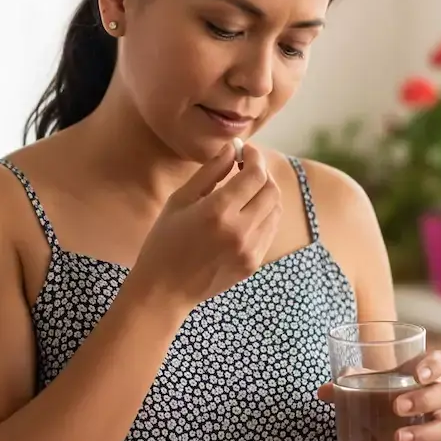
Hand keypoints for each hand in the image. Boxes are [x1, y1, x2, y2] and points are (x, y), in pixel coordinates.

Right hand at [128, 143, 281, 309]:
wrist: (164, 290)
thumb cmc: (165, 240)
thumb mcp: (180, 200)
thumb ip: (210, 172)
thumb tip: (232, 149)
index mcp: (218, 211)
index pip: (255, 175)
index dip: (255, 157)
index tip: (246, 151)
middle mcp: (239, 231)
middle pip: (271, 190)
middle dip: (262, 173)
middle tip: (247, 168)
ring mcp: (250, 250)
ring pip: (275, 210)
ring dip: (266, 193)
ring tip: (247, 190)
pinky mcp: (253, 263)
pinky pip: (270, 230)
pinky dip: (264, 215)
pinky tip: (246, 213)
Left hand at [318, 349, 440, 440]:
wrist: (397, 423)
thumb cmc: (384, 394)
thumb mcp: (370, 385)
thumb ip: (349, 383)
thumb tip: (323, 392)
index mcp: (425, 374)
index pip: (440, 361)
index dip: (434, 365)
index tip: (418, 375)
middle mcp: (440, 397)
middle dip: (422, 400)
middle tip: (397, 406)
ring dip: (422, 434)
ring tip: (397, 438)